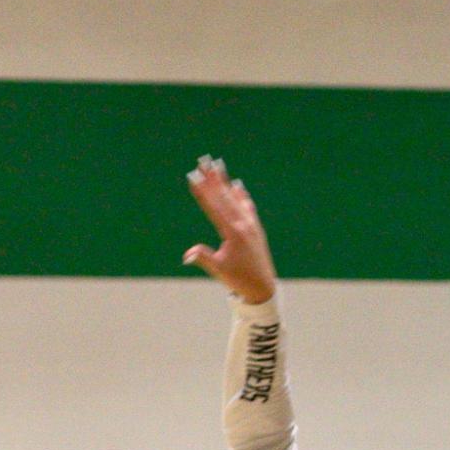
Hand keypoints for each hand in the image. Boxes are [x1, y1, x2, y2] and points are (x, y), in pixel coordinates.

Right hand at [183, 156, 277, 303]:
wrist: (263, 288)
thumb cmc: (238, 280)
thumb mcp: (219, 270)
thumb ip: (203, 258)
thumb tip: (187, 255)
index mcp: (233, 233)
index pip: (214, 207)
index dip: (202, 191)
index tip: (193, 176)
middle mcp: (244, 225)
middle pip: (224, 197)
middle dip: (212, 178)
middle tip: (203, 161)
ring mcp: (251, 225)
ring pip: (235, 198)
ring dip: (225, 182)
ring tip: (217, 165)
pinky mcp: (256, 229)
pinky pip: (247, 207)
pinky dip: (241, 195)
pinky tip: (237, 185)